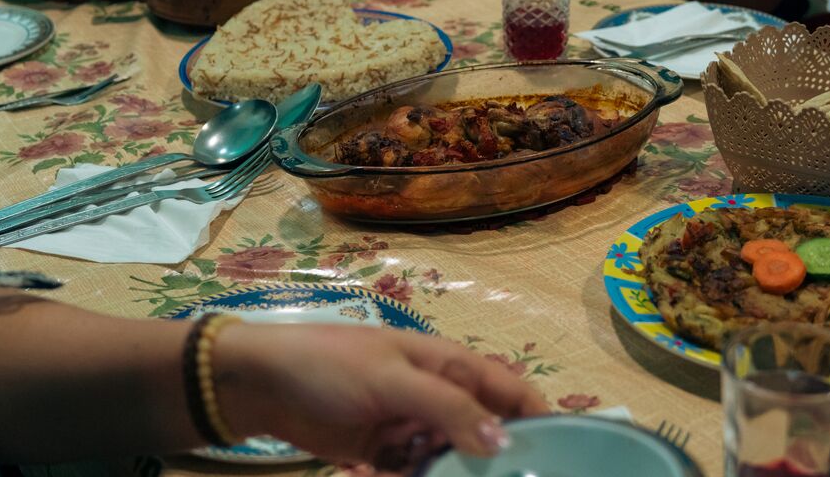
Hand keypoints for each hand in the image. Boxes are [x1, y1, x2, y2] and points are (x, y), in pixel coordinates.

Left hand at [213, 323, 546, 470]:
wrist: (262, 384)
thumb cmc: (331, 366)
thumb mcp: (393, 378)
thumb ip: (449, 407)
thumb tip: (504, 442)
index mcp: (448, 364)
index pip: (510, 390)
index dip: (540, 419)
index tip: (567, 457)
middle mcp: (437, 395)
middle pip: (485, 433)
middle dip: (496, 462)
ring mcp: (412, 426)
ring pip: (452, 460)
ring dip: (453, 476)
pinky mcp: (385, 453)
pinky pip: (416, 474)